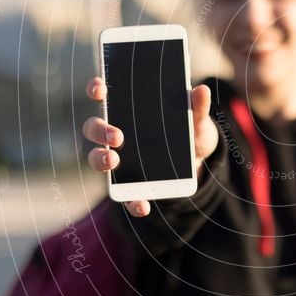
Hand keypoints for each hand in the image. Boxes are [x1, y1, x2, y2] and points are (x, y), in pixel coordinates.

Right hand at [82, 77, 218, 216]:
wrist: (198, 160)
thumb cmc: (189, 130)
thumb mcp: (197, 119)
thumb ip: (198, 106)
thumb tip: (202, 90)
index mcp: (128, 109)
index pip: (103, 94)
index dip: (96, 89)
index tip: (101, 89)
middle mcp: (116, 132)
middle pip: (94, 128)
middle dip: (100, 131)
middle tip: (117, 136)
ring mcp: (119, 158)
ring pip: (97, 158)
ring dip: (100, 160)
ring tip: (113, 162)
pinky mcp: (130, 183)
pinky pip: (124, 195)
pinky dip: (131, 202)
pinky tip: (143, 206)